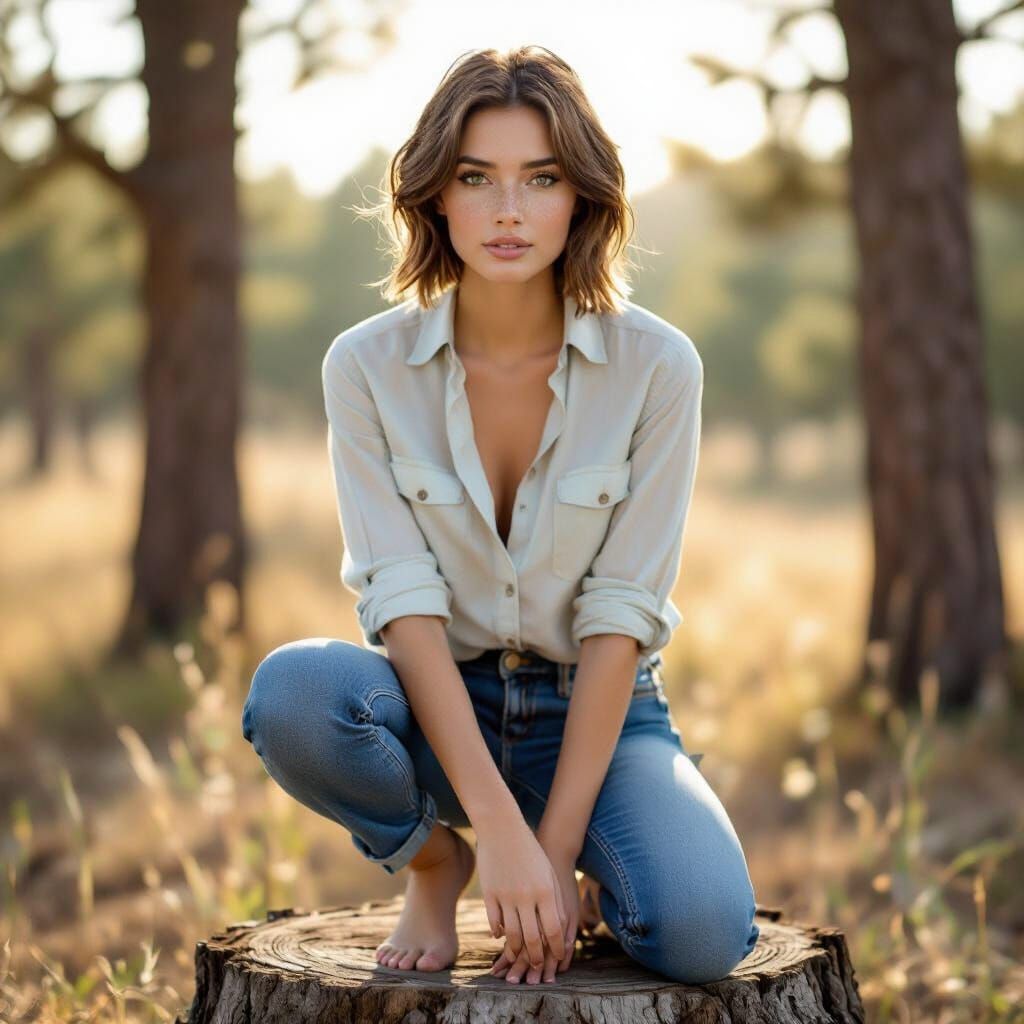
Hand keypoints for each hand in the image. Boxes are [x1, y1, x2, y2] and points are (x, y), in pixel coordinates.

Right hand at [489, 846, 578, 983]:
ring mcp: (506, 896)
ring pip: (512, 935)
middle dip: (537, 958)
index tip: (559, 957)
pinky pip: (494, 922)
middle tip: (538, 966)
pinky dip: (498, 933)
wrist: (502, 828)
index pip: (554, 930)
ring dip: (516, 950)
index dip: (557, 948)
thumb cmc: (531, 850)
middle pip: (533, 939)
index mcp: (545, 891)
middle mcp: (526, 896)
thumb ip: (555, 900)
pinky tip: (500, 936)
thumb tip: (558, 929)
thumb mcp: (548, 873)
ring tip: (519, 954)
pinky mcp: (489, 894)